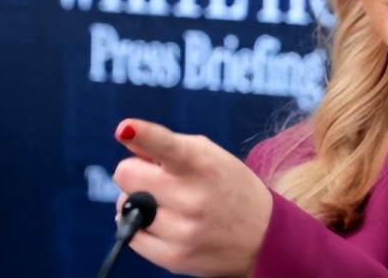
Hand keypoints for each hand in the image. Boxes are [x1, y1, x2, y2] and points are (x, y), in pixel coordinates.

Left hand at [111, 119, 272, 276]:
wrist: (263, 236)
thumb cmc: (228, 186)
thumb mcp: (210, 156)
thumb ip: (167, 144)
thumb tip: (126, 140)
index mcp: (202, 165)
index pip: (166, 146)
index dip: (143, 135)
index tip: (125, 129)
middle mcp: (192, 198)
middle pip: (126, 175)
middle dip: (136, 172)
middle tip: (157, 179)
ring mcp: (181, 231)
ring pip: (124, 206)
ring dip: (137, 201)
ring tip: (166, 204)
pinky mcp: (173, 258)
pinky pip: (130, 235)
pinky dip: (139, 226)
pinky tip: (161, 222)